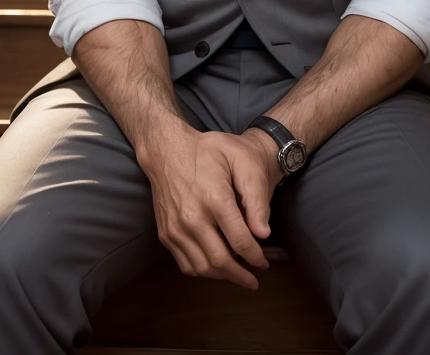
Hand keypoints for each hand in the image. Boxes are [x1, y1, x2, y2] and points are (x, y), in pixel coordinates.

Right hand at [139, 122, 282, 288]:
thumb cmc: (208, 150)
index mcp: (214, 199)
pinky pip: (185, 264)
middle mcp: (192, 218)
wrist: (167, 149)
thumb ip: (255, 197)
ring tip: (236, 274)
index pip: (241, 242)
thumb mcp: (240, 160)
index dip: (256, 258)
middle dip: (241, 276)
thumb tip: (263, 234)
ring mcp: (175, 228)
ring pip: (202, 268)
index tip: (264, 264)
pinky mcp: (165, 233)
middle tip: (254, 280)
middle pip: (221, 261)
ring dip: (222, 276)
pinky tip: (214, 264)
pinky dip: (202, 270)